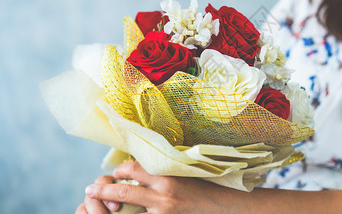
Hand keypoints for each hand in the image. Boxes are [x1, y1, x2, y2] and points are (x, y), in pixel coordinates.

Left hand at [82, 161, 243, 213]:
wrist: (224, 208)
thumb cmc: (205, 186)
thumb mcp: (184, 171)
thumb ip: (162, 167)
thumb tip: (141, 162)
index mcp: (168, 175)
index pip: (133, 168)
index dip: (120, 169)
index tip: (116, 172)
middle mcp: (163, 194)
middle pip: (124, 191)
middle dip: (104, 190)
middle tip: (89, 189)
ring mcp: (163, 213)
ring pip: (128, 211)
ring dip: (111, 206)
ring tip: (98, 204)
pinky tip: (123, 213)